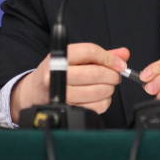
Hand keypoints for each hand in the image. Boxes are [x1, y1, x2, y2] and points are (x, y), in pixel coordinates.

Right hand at [11, 43, 129, 121]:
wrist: (35, 92)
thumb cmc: (58, 71)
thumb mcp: (75, 58)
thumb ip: (101, 55)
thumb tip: (123, 54)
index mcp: (61, 56)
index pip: (90, 51)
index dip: (109, 58)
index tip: (120, 64)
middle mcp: (57, 73)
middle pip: (95, 73)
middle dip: (112, 75)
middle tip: (115, 76)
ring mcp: (61, 93)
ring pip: (97, 90)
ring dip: (109, 89)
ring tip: (107, 85)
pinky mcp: (67, 108)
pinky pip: (96, 107)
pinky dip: (104, 102)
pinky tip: (99, 97)